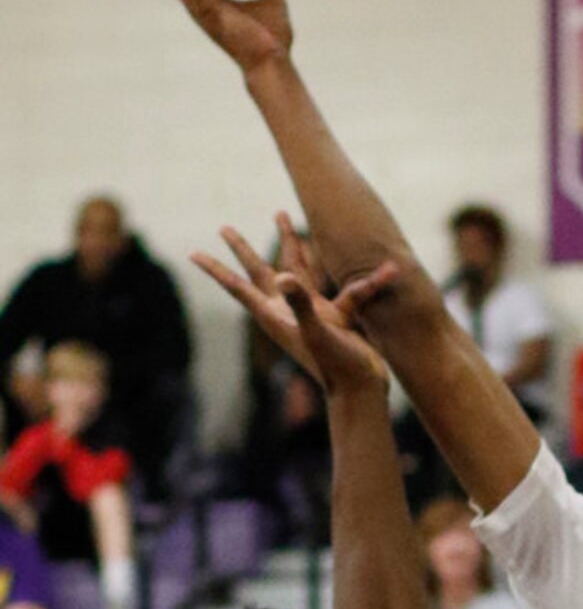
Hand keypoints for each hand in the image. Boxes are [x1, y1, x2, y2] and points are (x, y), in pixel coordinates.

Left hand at [192, 224, 393, 395]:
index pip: (239, 287)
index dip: (216, 269)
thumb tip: (283, 277)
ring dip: (292, 245)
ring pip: (296, 270)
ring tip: (284, 217)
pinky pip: (334, 284)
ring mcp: (311, 313)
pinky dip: (349, 273)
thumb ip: (300, 302)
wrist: (360, 391)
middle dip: (243, 250)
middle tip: (224, 228)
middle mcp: (288, 311)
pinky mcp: (334, 317)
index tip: (193, 254)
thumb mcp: (316, 331)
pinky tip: (364, 262)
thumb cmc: (336, 366)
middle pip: (260, 273)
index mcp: (276, 316)